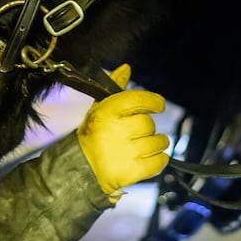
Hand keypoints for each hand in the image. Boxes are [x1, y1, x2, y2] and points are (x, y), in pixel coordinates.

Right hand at [77, 64, 169, 194]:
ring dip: (156, 144)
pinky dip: (159, 160)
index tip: (158, 105)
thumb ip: (116, 88)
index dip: (153, 101)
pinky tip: (149, 159)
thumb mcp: (99, 109)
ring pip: (158, 143)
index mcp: (106, 112)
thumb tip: (126, 67)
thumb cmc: (93, 135)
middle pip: (149, 124)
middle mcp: (115, 131)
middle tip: (138, 133)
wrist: (80, 169)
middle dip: (148, 128)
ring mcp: (124, 153)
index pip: (139, 99)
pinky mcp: (131, 172)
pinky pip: (159, 162)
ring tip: (143, 147)